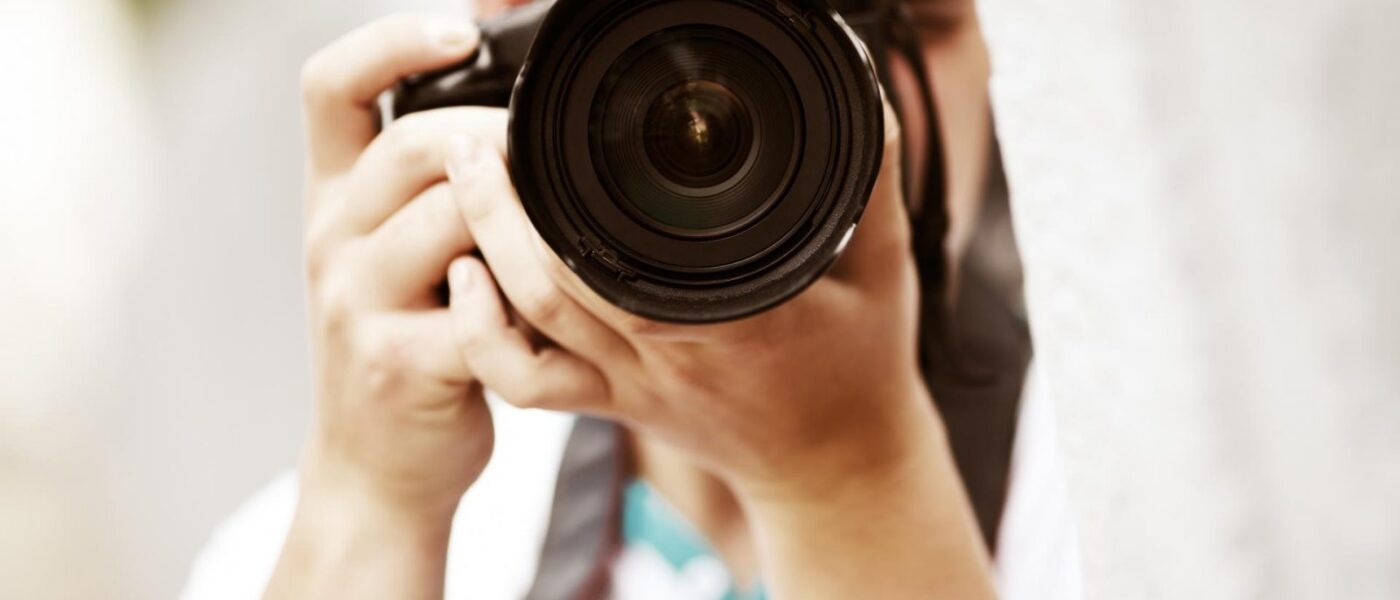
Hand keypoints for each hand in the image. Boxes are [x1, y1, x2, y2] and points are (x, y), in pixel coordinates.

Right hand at [267, 15, 500, 598]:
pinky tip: (547, 311)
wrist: (373, 470)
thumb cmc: (404, 348)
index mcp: (332, 201)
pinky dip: (526, 301)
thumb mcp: (391, 259)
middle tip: (552, 156)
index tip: (462, 28)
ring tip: (559, 238)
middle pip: (417, 142)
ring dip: (525, 219)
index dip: (391, 40)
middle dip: (500, 137)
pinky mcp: (399, 359)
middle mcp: (332, 239)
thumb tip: (513, 117)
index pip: (330, 87)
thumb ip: (428, 193)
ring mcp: (358, 300)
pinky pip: (482, 307)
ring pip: (457, 215)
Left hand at [444, 103, 921, 499]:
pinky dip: (482, 338)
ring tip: (457, 179)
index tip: (539, 127)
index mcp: (739, 315)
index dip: (561, 195)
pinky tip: (466, 282)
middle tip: (470, 136)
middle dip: (499, 204)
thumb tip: (856, 96)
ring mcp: (633, 383)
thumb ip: (867, 180)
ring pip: (531, 322)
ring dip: (481, 248)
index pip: (632, 251)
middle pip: (555, 279)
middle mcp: (673, 352)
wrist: (836, 464)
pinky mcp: (612, 403)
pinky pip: (527, 384)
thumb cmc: (861, 363)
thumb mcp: (884, 266)